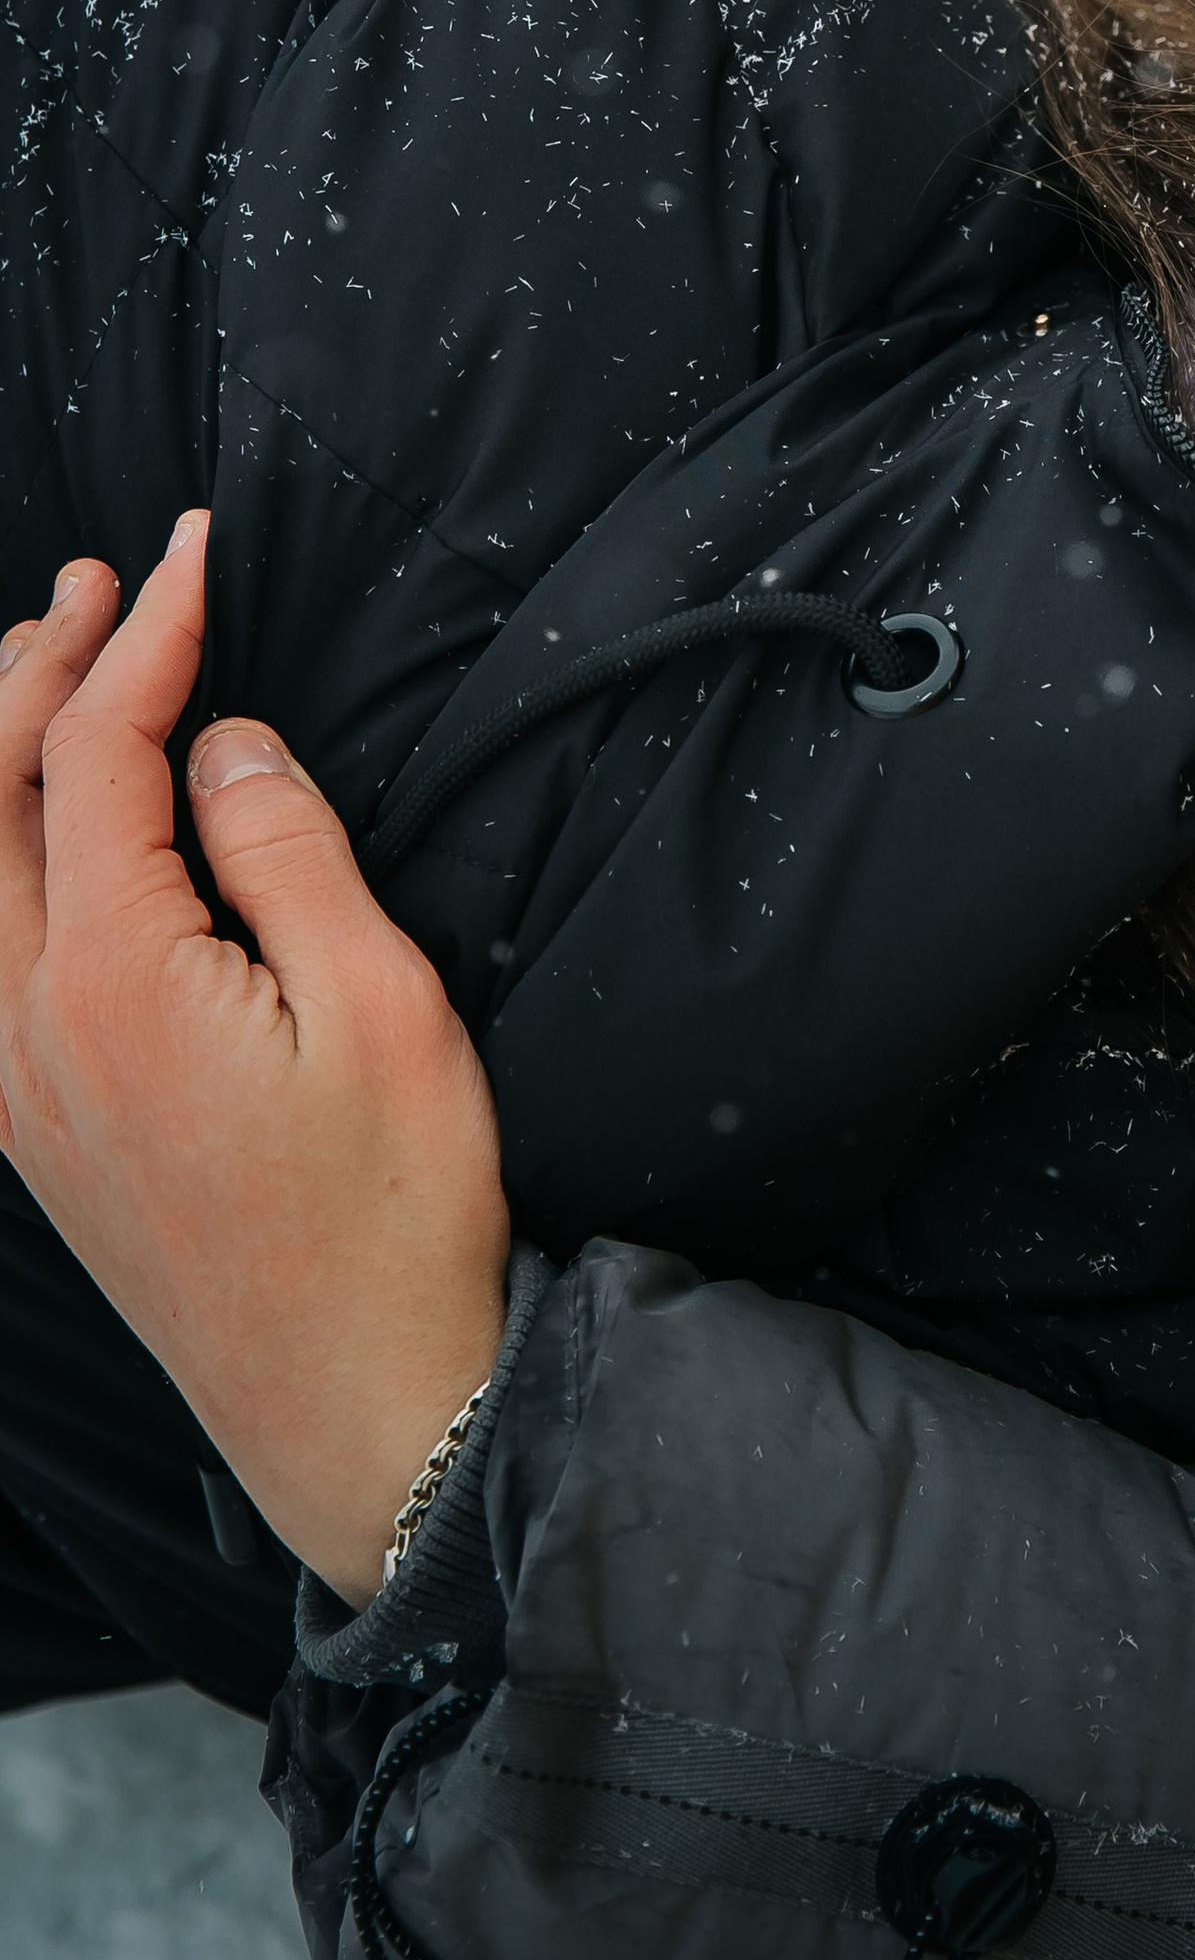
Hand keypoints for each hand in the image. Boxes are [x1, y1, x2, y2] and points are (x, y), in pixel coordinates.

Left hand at [0, 524, 510, 1602]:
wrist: (358, 1409)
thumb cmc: (392, 1214)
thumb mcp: (381, 1005)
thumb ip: (286, 852)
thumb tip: (222, 741)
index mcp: (112, 983)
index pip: (98, 756)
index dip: (144, 636)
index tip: (193, 549)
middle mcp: (26, 1032)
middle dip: (35, 669)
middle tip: (98, 580)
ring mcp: (13, 1093)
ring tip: (40, 666)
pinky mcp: (31, 1135)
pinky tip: (21, 841)